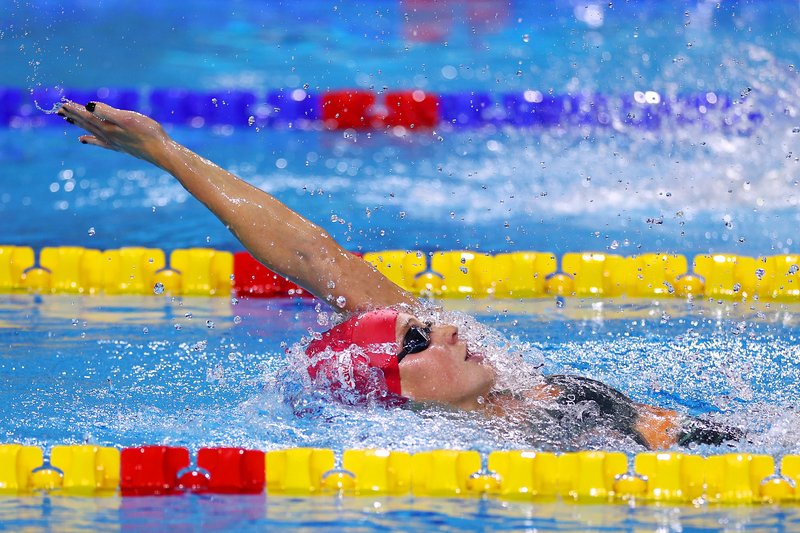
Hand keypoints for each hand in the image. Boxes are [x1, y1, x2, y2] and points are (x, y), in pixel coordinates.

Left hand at [58, 101, 172, 165]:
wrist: (161, 152)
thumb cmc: (148, 133)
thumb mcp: (128, 118)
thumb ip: (107, 112)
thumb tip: (88, 106)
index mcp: (108, 127)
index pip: (87, 115)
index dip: (75, 108)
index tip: (62, 103)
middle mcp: (107, 135)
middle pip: (86, 123)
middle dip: (73, 116)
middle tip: (59, 110)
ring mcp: (113, 142)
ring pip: (91, 131)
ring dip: (79, 125)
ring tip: (67, 120)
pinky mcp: (120, 147)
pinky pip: (99, 142)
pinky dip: (90, 140)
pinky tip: (83, 140)